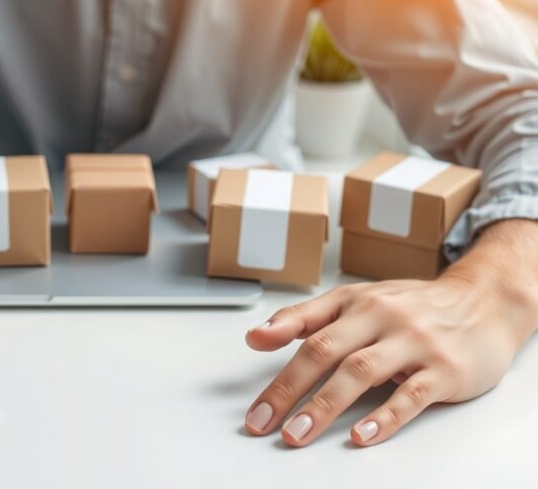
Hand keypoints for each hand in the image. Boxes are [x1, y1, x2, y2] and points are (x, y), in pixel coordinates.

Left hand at [243, 218, 537, 446]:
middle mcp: (382, 318)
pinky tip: (363, 434)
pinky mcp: (445, 369)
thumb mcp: (356, 301)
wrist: (483, 302)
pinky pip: (411, 394)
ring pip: (361, 372)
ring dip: (325, 405)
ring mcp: (414, 343)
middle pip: (325, 351)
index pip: (305, 332)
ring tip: (299, 432)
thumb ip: (304, 319)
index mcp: (356, 303)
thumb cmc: (411, 306)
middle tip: (264, 422)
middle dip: (289, 390)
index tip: (252, 398)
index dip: (273, 362)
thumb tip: (255, 336)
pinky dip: (385, 417)